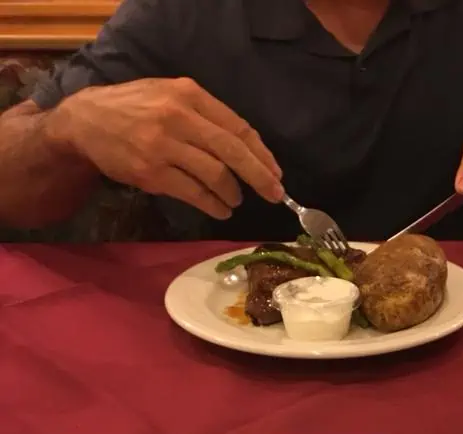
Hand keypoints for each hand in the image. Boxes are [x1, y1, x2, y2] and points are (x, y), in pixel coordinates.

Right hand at [46, 77, 283, 218]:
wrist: (86, 122)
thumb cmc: (135, 110)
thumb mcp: (169, 96)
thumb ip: (204, 115)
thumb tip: (246, 148)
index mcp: (188, 94)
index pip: (237, 127)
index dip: (261, 153)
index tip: (275, 172)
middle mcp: (178, 117)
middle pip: (232, 150)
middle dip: (259, 176)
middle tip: (276, 194)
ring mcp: (163, 146)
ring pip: (215, 174)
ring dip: (232, 193)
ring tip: (235, 201)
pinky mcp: (151, 173)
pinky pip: (194, 193)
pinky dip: (213, 205)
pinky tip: (220, 210)